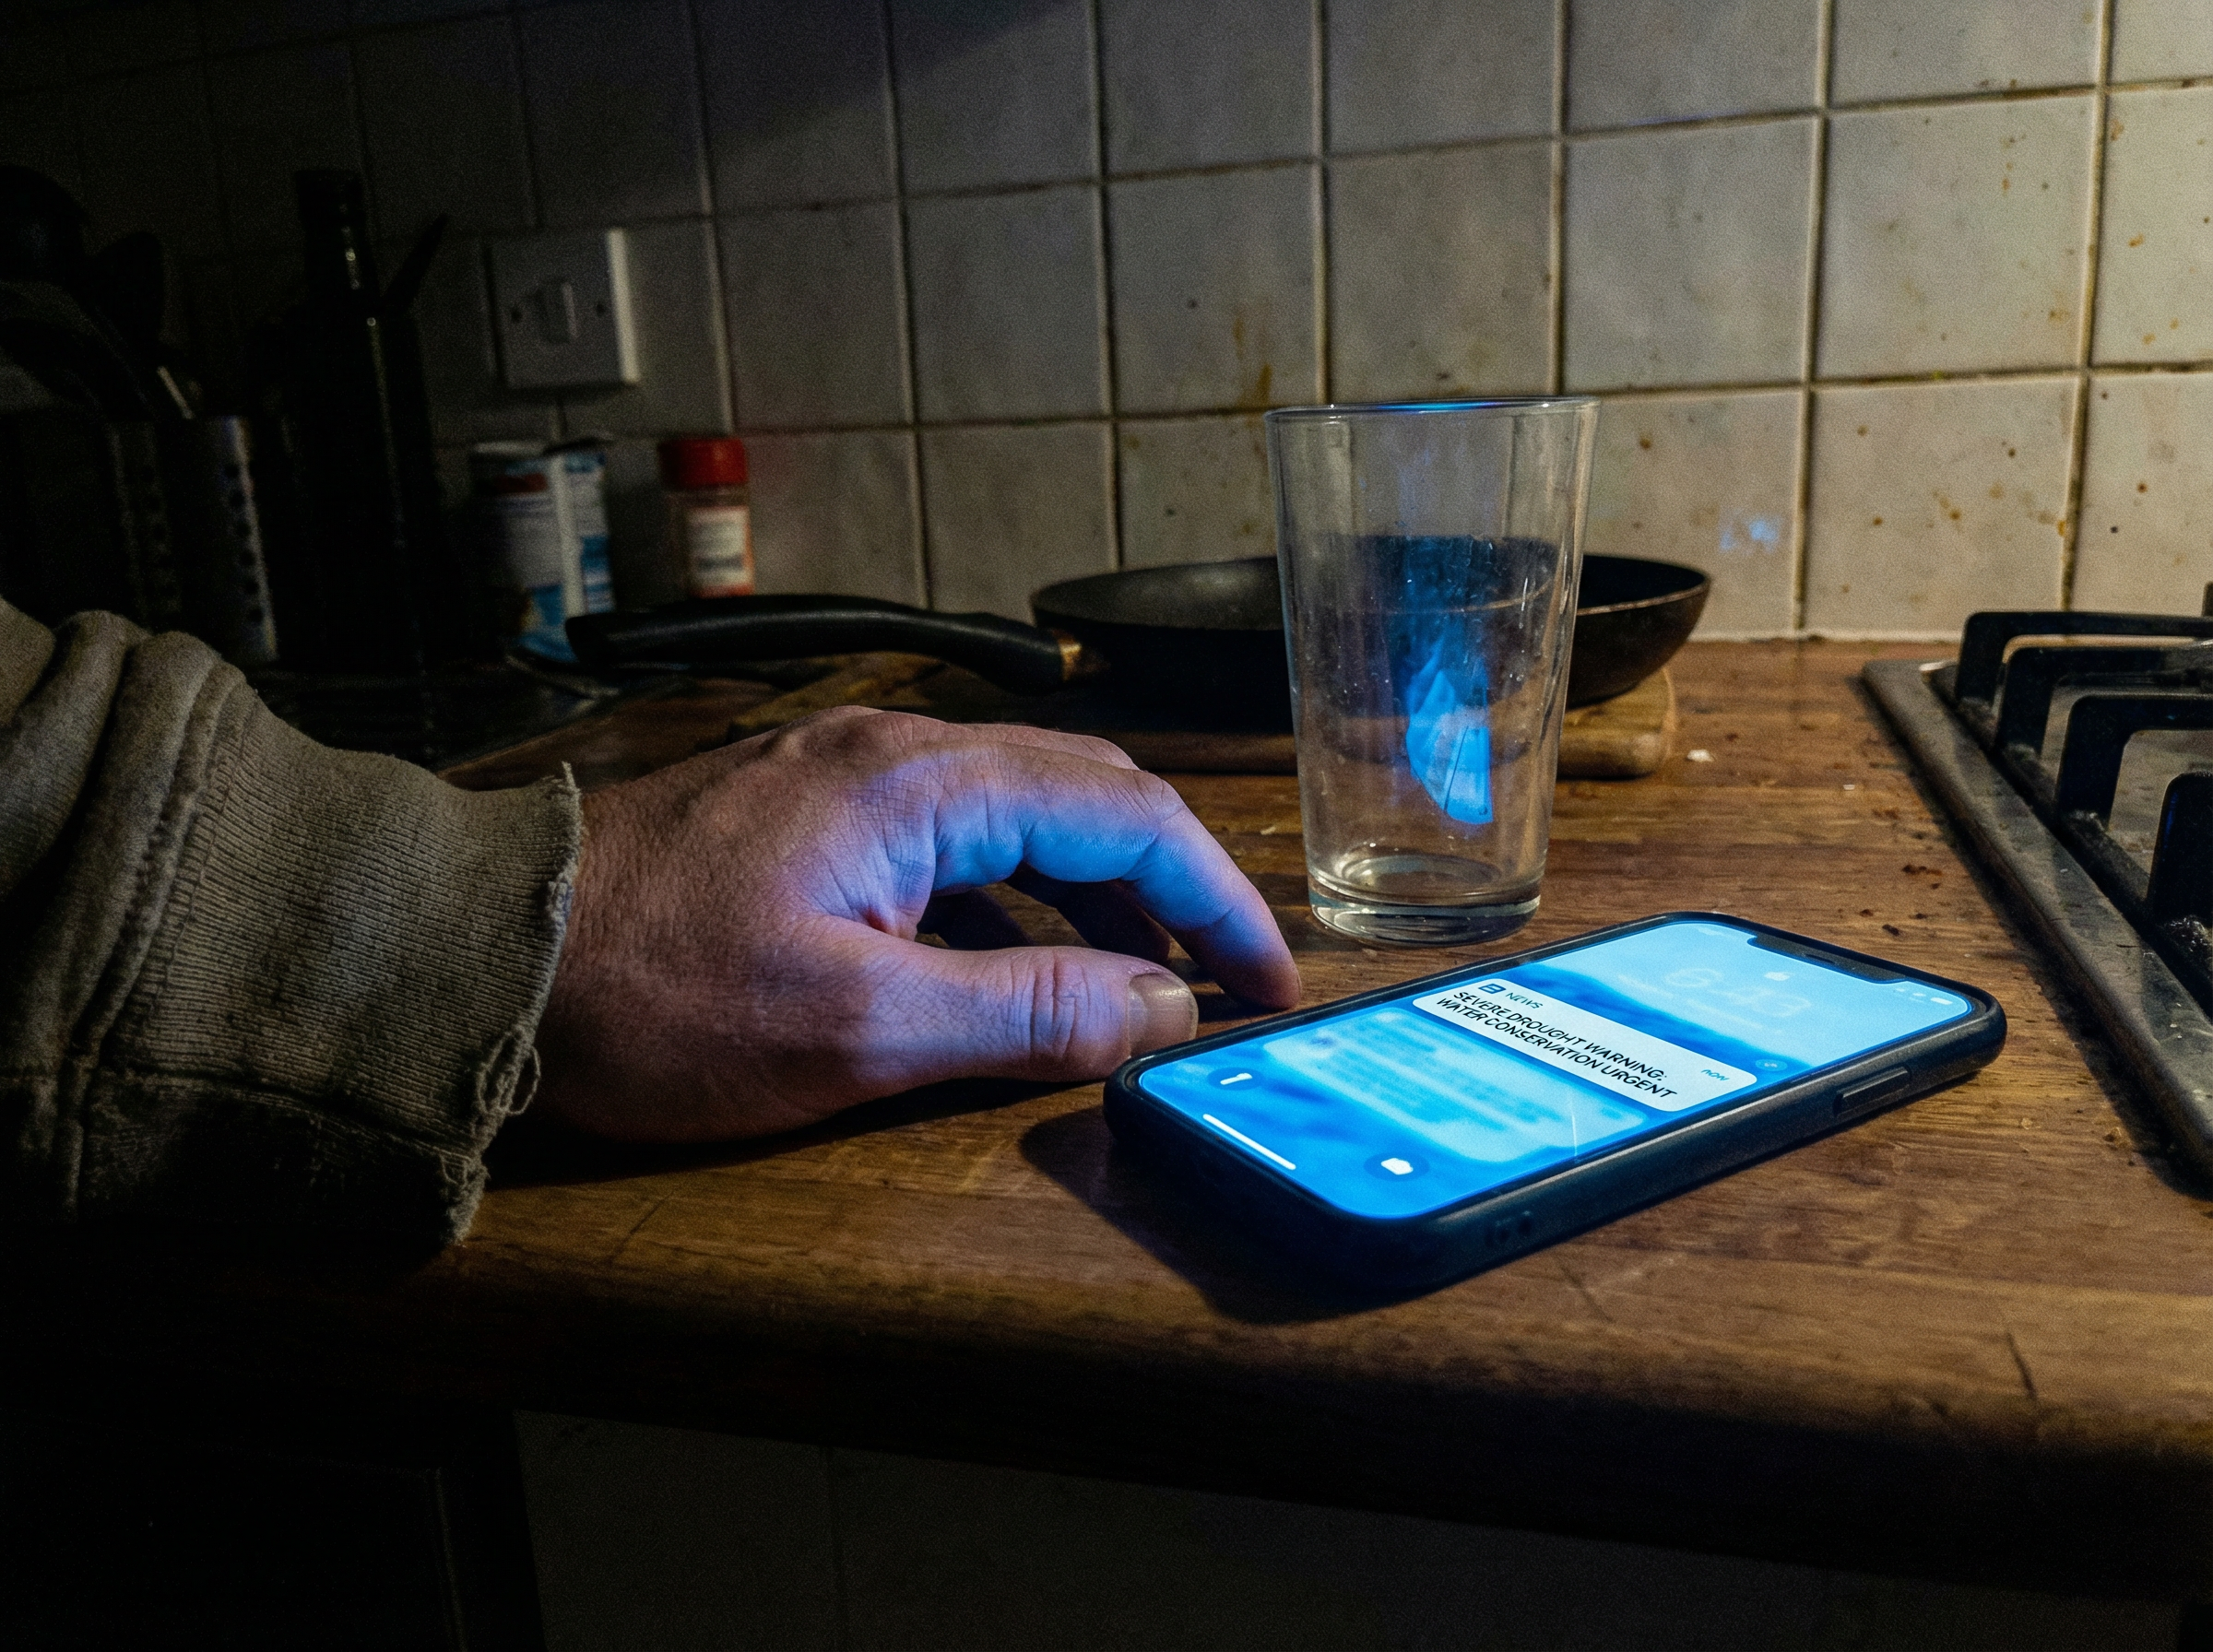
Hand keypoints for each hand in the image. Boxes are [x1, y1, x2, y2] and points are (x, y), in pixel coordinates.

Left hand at [533, 708, 1300, 1141]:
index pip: (1126, 815)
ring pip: (1016, 815)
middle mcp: (892, 749)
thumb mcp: (855, 1029)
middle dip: (1172, 886)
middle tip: (1230, 980)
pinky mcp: (800, 816)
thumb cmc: (651, 1000)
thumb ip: (1027, 1013)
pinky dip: (1012, 901)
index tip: (1270, 984)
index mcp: (920, 782)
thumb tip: (1162, 1007)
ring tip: (1144, 984)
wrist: (474, 962)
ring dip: (1094, 895)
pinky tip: (1014, 970)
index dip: (1217, 899)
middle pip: (1084, 796)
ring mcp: (840, 775)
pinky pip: (947, 840)